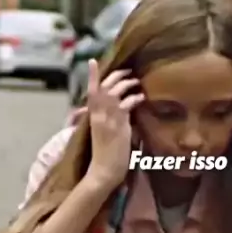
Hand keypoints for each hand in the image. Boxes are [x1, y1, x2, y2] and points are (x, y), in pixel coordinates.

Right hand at [86, 59, 144, 189]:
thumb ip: (106, 119)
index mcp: (92, 117)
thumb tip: (119, 110)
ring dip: (127, 84)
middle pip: (104, 87)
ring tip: (136, 82)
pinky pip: (126, 104)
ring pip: (115, 92)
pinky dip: (134, 98)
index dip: (92, 75)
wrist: (104, 171)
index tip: (93, 61)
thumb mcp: (102, 133)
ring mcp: (107, 119)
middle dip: (116, 76)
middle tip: (129, 71)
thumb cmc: (104, 155)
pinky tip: (141, 97)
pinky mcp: (119, 125)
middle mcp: (98, 115)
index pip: (90, 91)